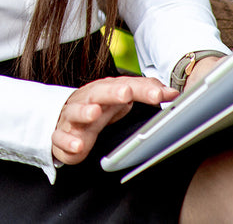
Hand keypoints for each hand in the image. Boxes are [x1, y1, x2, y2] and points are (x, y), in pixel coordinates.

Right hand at [52, 76, 176, 164]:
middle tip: (125, 94)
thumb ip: (146, 91)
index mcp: (104, 89)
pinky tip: (77, 146)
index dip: (142, 89)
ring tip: (94, 114)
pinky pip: (60, 138)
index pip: (124, 86)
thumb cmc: (99, 107)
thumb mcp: (122, 97)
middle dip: (111, 93)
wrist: (65, 120)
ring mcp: (72, 117)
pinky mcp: (60, 135)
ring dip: (83, 112)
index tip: (159, 94)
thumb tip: (172, 92)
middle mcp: (87, 100)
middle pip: (98, 93)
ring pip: (75, 112)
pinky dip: (67, 141)